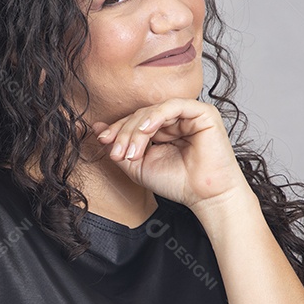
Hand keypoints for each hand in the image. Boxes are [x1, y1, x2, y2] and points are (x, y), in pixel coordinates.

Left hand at [90, 97, 251, 213]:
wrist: (204, 197)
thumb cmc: (177, 183)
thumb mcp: (138, 166)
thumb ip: (120, 148)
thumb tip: (98, 129)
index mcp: (163, 130)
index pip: (135, 121)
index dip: (117, 129)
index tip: (102, 140)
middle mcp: (176, 120)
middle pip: (141, 115)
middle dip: (124, 133)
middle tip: (117, 153)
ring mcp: (189, 114)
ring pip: (153, 111)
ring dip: (137, 130)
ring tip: (132, 152)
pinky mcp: (203, 113)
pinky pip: (173, 106)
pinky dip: (156, 116)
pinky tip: (146, 129)